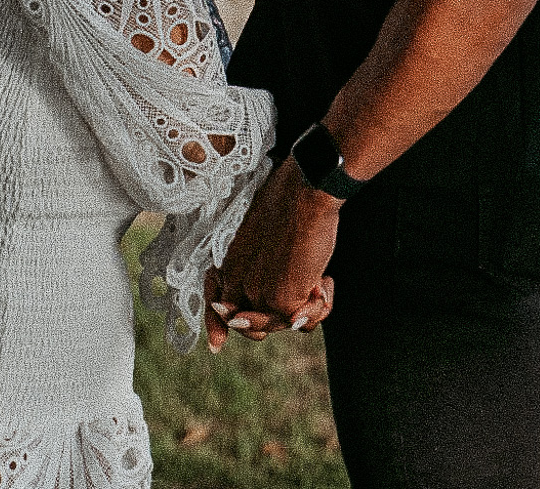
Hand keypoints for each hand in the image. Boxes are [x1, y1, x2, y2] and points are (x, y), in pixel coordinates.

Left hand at [213, 159, 341, 336]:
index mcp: (231, 262)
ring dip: (307, 307)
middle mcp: (239, 282)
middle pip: (250, 324)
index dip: (216, 324)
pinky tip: (325, 279)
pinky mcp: (282, 302)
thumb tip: (277, 297)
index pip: (214, 302)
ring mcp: (258, 295)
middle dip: (278, 320)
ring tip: (320, 278)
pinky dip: (321, 303)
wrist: (305, 192)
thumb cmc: (290, 204)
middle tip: (308, 295)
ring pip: (281, 326)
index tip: (216, 346)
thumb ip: (261, 265)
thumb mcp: (264, 236)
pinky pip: (305, 321)